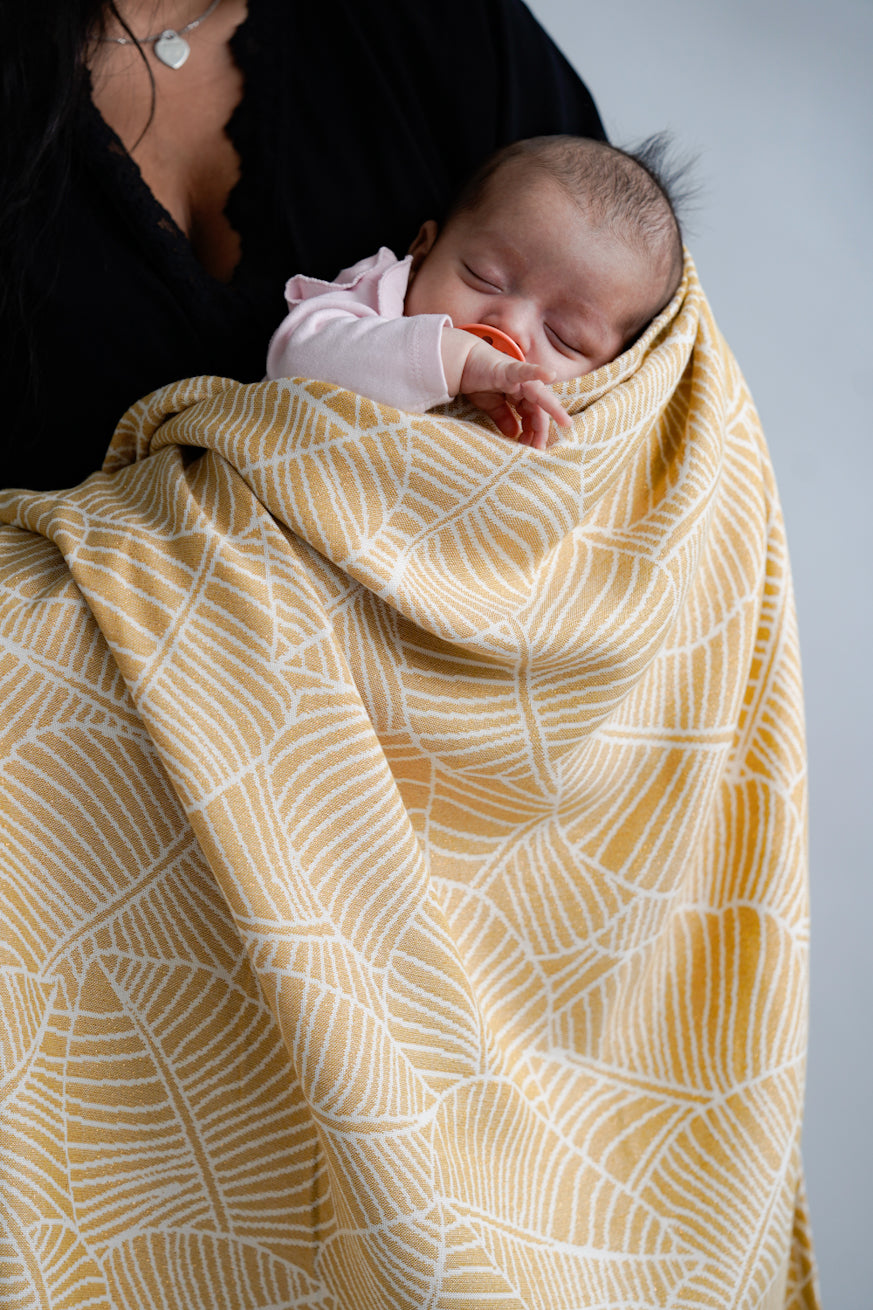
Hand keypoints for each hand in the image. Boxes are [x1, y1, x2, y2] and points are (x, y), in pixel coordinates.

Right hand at [441, 329, 570, 451]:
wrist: (460, 361)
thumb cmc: (476, 380)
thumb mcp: (491, 405)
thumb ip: (504, 418)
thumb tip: (513, 434)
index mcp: (521, 395)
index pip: (533, 417)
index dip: (534, 434)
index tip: (531, 450)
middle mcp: (525, 386)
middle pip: (539, 410)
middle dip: (541, 430)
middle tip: (539, 448)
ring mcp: (519, 377)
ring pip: (540, 394)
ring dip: (552, 408)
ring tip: (564, 421)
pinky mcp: (508, 369)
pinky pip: (524, 371)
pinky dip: (537, 372)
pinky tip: (550, 375)